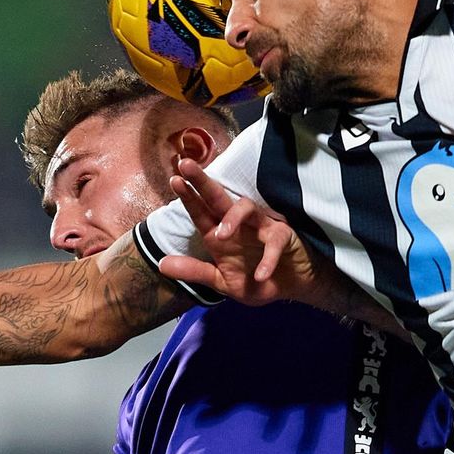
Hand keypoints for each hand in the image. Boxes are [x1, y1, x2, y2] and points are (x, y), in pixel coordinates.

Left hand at [157, 158, 315, 305]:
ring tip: (221, 236)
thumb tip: (161, 265)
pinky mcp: (283, 237)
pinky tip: (260, 275)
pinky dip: (267, 259)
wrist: (292, 287)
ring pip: (247, 208)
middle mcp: (238, 224)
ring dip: (232, 218)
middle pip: (219, 197)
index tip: (174, 180)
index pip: (201, 211)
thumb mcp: (221, 282)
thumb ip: (195, 272)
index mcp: (220, 233)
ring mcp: (261, 226)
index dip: (188, 196)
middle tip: (185, 166)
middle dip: (202, 181)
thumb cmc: (256, 280)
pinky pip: (274, 242)